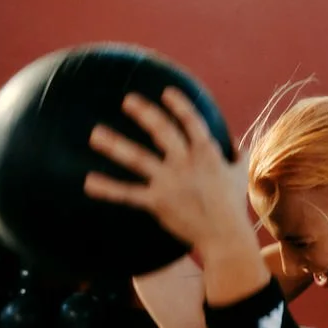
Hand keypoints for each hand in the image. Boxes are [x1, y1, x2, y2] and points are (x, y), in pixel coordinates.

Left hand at [84, 87, 252, 250]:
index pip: (191, 121)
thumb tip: (235, 139)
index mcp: (207, 153)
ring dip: (115, 145)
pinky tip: (89, 182)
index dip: (179, 105)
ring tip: (96, 134)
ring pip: (138, 158)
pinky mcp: (157, 202)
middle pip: (161, 131)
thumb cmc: (233, 205)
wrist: (225, 235)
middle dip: (144, 113)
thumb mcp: (239, 173)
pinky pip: (128, 193)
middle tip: (127, 101)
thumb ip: (237, 153)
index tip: (166, 92)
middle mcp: (186, 162)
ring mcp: (170, 182)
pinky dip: (108, 188)